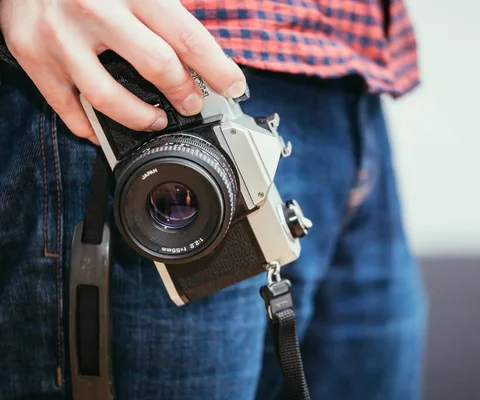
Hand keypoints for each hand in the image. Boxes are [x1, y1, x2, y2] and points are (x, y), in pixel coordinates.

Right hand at [0, 0, 246, 143]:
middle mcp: (95, 10)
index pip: (186, 36)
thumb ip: (161, 10)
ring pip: (109, 97)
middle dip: (185, 93)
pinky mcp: (31, 54)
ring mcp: (60, 36)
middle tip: (193, 104)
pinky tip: (103, 128)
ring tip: (154, 120)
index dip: (217, 68)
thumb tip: (197, 50)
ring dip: (140, 118)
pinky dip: (89, 126)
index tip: (234, 86)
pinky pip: (66, 107)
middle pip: (157, 66)